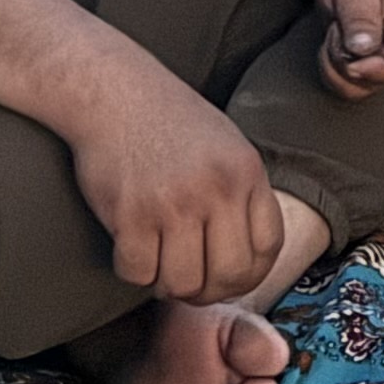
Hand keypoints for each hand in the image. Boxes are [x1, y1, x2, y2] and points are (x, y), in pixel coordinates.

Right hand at [65, 78, 287, 304]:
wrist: (113, 92)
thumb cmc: (169, 122)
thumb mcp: (227, 146)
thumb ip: (243, 194)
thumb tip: (253, 256)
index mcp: (246, 172)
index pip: (269, 247)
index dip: (253, 274)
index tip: (232, 277)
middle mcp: (216, 189)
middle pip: (231, 275)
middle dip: (212, 291)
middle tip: (193, 283)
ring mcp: (173, 203)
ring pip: (184, 283)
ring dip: (170, 285)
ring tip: (161, 265)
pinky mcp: (129, 214)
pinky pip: (138, 273)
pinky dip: (134, 271)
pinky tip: (132, 249)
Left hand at [305, 0, 383, 94]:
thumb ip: (359, 17)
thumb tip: (363, 51)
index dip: (378, 68)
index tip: (349, 59)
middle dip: (351, 64)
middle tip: (335, 33)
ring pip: (367, 86)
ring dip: (338, 70)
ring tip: (333, 36)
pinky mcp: (369, 57)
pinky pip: (353, 82)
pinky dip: (334, 70)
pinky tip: (332, 44)